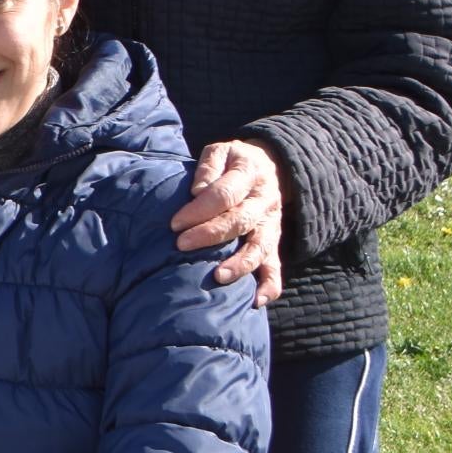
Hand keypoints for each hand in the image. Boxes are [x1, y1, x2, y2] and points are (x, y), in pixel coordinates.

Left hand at [174, 139, 285, 305]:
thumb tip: (197, 191)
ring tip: (218, 277)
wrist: (270, 166)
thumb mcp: (221, 151)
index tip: (175, 223)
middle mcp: (264, 201)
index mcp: (250, 175)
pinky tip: (256, 301)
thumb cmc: (233, 162)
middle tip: (182, 245)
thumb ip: (209, 166)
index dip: (199, 209)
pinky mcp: (274, 243)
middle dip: (210, 235)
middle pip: (240, 221)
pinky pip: (276, 267)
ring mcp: (271, 225)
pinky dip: (270, 285)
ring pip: (260, 247)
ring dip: (240, 264)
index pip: (225, 194)